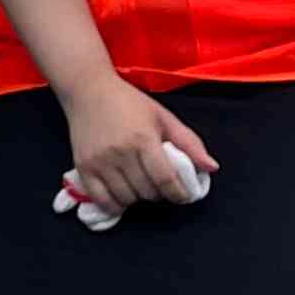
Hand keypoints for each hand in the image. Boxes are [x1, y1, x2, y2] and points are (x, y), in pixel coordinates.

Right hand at [57, 75, 218, 213]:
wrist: (88, 90)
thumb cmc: (129, 102)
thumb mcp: (163, 116)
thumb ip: (189, 142)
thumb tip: (211, 167)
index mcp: (143, 138)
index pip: (166, 179)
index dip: (179, 193)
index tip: (183, 195)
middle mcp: (120, 152)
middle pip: (147, 192)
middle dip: (159, 194)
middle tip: (160, 184)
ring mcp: (100, 161)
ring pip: (126, 198)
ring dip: (138, 198)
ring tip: (140, 185)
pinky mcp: (83, 167)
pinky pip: (102, 200)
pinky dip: (115, 204)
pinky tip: (122, 194)